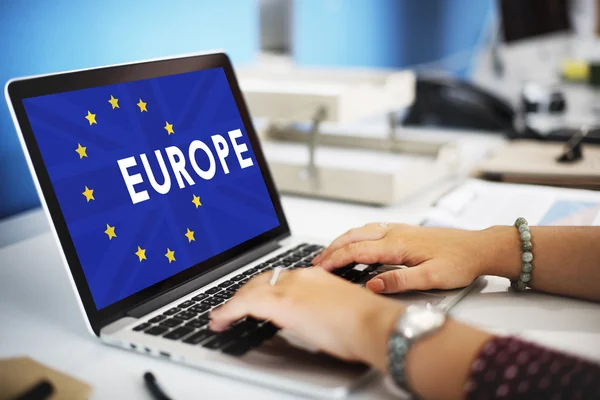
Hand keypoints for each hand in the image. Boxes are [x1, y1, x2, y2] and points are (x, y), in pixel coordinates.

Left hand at [209, 267, 403, 370]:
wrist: (373, 323)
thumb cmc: (365, 323)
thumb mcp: (338, 309)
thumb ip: (320, 308)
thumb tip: (311, 319)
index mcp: (314, 276)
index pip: (279, 278)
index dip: (262, 288)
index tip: (255, 297)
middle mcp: (300, 276)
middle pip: (261, 280)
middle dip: (244, 293)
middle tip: (232, 307)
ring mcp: (290, 287)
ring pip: (250, 289)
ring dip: (233, 303)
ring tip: (222, 316)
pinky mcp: (281, 303)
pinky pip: (244, 303)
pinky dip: (228, 311)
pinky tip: (221, 320)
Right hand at [312, 223, 495, 293]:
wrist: (479, 247)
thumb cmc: (459, 262)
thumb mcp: (431, 279)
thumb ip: (399, 281)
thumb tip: (372, 284)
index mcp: (398, 245)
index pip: (357, 251)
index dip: (336, 259)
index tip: (320, 268)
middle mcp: (395, 233)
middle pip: (354, 236)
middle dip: (332, 248)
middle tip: (316, 261)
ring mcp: (399, 229)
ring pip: (361, 230)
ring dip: (342, 240)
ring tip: (329, 252)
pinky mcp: (405, 231)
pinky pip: (372, 230)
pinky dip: (355, 236)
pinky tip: (355, 243)